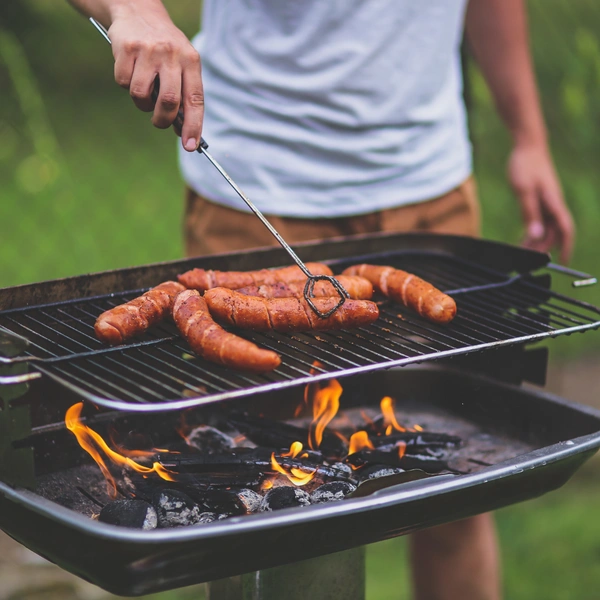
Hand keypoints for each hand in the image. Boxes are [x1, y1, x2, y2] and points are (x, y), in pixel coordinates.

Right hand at [108, 3, 203, 151]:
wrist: (138, 10)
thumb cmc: (164, 49)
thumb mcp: (181, 64)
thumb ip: (183, 94)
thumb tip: (182, 131)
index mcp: (191, 61)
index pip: (195, 100)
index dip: (193, 126)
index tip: (190, 146)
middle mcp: (172, 54)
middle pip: (169, 102)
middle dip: (162, 120)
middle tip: (159, 122)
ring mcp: (149, 50)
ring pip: (142, 95)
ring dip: (141, 103)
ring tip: (144, 91)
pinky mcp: (127, 48)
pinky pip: (123, 82)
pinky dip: (125, 84)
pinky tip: (131, 70)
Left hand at [507, 143, 574, 263]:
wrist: (527, 146)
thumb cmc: (526, 165)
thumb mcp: (523, 190)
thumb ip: (529, 213)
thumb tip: (536, 235)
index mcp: (554, 203)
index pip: (565, 229)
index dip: (566, 246)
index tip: (562, 261)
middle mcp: (554, 204)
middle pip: (554, 233)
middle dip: (543, 248)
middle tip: (527, 260)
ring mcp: (548, 202)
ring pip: (546, 228)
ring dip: (536, 241)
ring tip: (522, 251)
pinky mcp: (541, 199)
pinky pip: (540, 220)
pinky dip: (533, 231)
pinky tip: (524, 238)